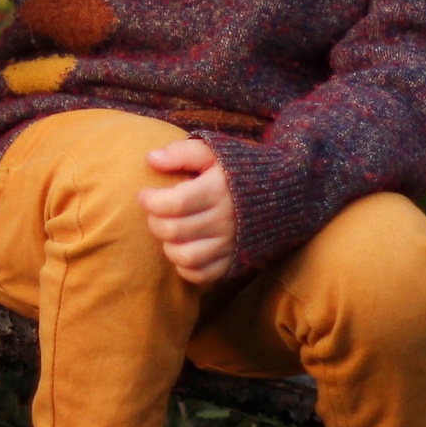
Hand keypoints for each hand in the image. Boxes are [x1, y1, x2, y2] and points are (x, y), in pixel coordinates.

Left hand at [137, 137, 236, 286]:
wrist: (281, 192)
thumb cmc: (236, 169)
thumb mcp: (212, 151)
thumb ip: (181, 152)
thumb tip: (150, 159)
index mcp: (219, 190)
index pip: (175, 203)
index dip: (152, 201)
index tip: (144, 195)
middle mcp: (226, 220)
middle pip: (175, 230)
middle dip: (155, 221)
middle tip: (155, 212)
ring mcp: (231, 244)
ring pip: (186, 257)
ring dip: (168, 246)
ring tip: (169, 231)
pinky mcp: (233, 261)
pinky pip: (201, 275)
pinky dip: (185, 267)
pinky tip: (183, 247)